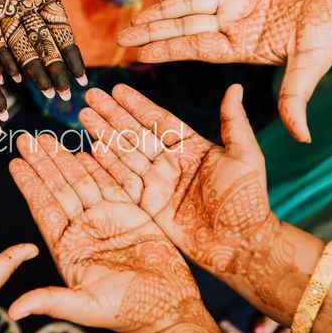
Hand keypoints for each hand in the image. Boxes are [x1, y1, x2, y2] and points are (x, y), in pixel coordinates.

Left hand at [0, 0, 115, 97]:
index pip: (61, 32)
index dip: (71, 55)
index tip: (82, 77)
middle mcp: (25, 7)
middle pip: (43, 45)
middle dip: (54, 71)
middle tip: (65, 95)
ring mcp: (2, 9)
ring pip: (20, 47)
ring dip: (32, 70)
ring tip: (44, 91)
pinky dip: (0, 57)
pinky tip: (9, 77)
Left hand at [8, 134, 206, 332]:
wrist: (169, 308)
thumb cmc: (127, 313)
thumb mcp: (85, 306)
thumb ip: (50, 301)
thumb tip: (13, 311)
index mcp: (68, 248)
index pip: (43, 209)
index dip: (29, 186)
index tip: (13, 164)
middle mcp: (83, 230)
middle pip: (59, 188)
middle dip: (42, 163)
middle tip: (26, 138)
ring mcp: (106, 220)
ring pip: (82, 181)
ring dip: (65, 159)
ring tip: (47, 137)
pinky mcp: (130, 213)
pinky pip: (111, 183)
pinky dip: (99, 165)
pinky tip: (84, 148)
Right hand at [80, 83, 302, 320]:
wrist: (240, 245)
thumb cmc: (248, 201)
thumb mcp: (245, 157)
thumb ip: (234, 122)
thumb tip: (235, 86)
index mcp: (191, 148)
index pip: (158, 120)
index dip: (137, 105)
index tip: (118, 88)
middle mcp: (170, 163)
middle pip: (135, 133)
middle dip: (112, 114)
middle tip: (90, 96)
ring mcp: (157, 184)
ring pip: (124, 153)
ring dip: (103, 134)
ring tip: (84, 115)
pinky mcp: (148, 206)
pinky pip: (123, 181)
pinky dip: (106, 166)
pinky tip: (90, 149)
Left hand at [116, 0, 331, 140]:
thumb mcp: (311, 63)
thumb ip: (297, 95)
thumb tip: (301, 137)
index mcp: (239, 44)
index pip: (194, 47)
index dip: (166, 48)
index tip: (137, 52)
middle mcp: (230, 22)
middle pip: (183, 21)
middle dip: (152, 26)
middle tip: (119, 31)